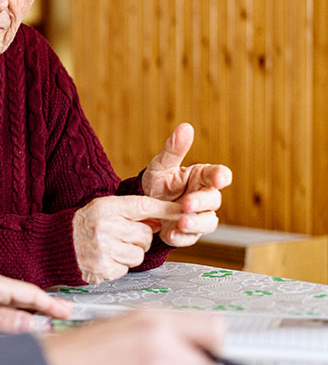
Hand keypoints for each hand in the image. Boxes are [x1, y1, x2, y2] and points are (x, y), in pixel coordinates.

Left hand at [0, 272, 73, 332]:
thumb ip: (0, 319)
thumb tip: (31, 326)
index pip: (29, 293)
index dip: (49, 303)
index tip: (67, 312)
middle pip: (26, 297)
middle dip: (46, 306)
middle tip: (67, 316)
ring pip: (16, 304)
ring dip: (34, 312)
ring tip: (51, 320)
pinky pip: (5, 310)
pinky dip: (19, 316)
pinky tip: (24, 324)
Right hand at [73, 196, 182, 283]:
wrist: (55, 245)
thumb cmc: (83, 225)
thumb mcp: (103, 209)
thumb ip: (130, 212)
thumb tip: (161, 220)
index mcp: (105, 208)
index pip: (143, 206)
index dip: (165, 209)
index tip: (183, 210)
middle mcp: (105, 227)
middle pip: (145, 235)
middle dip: (140, 239)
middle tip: (123, 237)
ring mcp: (103, 249)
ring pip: (139, 255)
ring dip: (130, 254)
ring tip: (112, 248)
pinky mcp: (103, 269)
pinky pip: (126, 269)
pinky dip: (119, 266)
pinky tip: (105, 259)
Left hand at [141, 123, 231, 246]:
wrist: (144, 206)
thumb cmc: (159, 182)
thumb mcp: (162, 165)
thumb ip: (173, 149)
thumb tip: (185, 127)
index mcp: (202, 177)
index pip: (219, 175)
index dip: (221, 176)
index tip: (219, 178)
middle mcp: (204, 197)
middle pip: (213, 200)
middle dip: (201, 202)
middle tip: (186, 203)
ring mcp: (198, 216)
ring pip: (208, 222)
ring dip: (196, 223)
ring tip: (181, 222)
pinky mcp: (188, 233)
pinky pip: (190, 237)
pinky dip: (182, 237)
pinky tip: (171, 235)